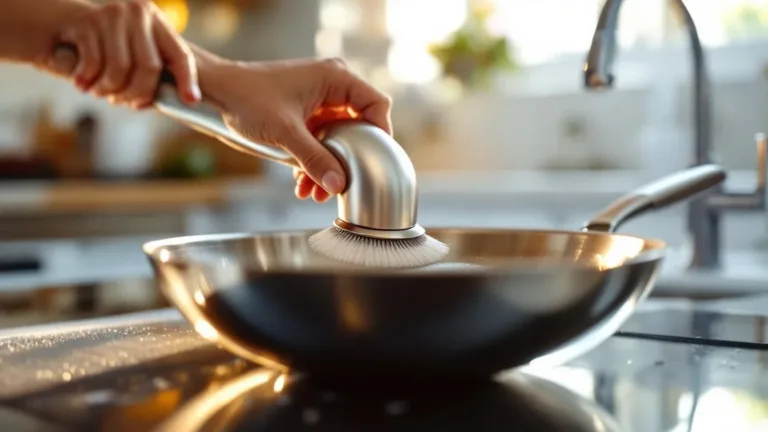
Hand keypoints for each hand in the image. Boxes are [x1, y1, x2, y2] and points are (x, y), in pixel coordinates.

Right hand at [50, 0, 199, 108]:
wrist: (66, 24)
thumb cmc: (108, 47)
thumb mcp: (135, 51)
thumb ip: (153, 72)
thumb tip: (181, 101)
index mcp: (157, 22)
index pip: (180, 54)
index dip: (187, 80)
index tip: (190, 100)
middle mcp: (138, 13)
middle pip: (149, 67)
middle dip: (137, 93)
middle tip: (126, 103)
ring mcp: (112, 15)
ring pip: (120, 69)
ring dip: (110, 90)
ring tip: (103, 93)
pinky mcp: (87, 22)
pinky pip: (94, 64)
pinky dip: (89, 81)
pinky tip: (84, 85)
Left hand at [202, 57, 391, 202]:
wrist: (217, 93)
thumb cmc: (247, 98)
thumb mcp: (285, 132)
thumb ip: (314, 158)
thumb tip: (338, 184)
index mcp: (335, 78)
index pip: (376, 105)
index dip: (380, 133)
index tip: (373, 160)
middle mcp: (331, 86)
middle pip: (358, 126)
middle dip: (347, 159)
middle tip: (340, 184)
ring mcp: (319, 100)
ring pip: (339, 138)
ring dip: (329, 165)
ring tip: (314, 191)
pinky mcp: (306, 114)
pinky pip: (322, 140)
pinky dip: (315, 161)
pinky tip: (302, 182)